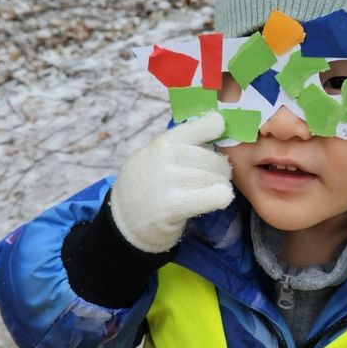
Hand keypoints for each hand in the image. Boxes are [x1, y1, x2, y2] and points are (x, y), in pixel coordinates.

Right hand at [110, 111, 233, 252]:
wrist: (125, 221)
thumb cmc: (145, 186)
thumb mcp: (152, 156)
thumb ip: (177, 146)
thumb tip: (214, 129)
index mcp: (162, 142)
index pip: (200, 127)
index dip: (215, 127)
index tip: (220, 133)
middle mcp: (163, 158)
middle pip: (210, 158)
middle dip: (221, 168)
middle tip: (220, 175)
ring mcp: (167, 182)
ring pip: (212, 178)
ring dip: (221, 185)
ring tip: (216, 189)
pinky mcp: (173, 206)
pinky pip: (212, 197)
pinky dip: (221, 197)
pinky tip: (221, 198)